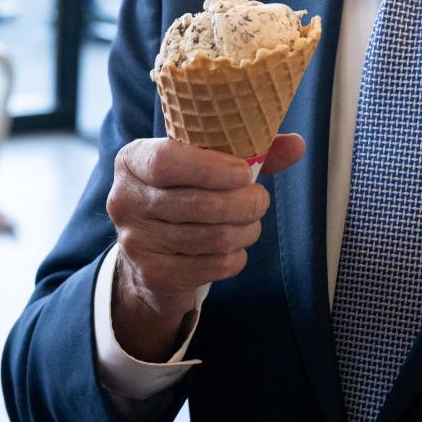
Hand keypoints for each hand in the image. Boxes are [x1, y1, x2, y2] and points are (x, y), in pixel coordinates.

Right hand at [106, 133, 304, 359]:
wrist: (153, 254)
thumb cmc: (187, 193)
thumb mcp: (207, 164)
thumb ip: (250, 151)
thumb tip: (297, 145)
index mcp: (133, 160)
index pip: (166, 161)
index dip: (210, 168)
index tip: (244, 172)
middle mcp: (124, 200)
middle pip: (197, 203)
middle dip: (244, 203)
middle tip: (261, 200)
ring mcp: (135, 241)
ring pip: (211, 236)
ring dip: (246, 229)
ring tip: (252, 221)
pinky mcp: (152, 275)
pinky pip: (212, 265)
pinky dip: (236, 256)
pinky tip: (236, 247)